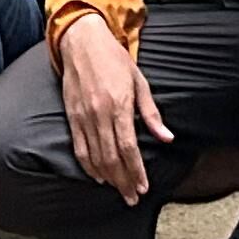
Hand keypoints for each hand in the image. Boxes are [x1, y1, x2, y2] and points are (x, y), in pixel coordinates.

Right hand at [53, 11, 173, 205]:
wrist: (81, 41)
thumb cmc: (114, 59)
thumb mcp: (139, 81)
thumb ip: (151, 113)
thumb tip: (166, 137)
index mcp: (119, 105)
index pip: (129, 148)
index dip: (136, 171)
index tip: (143, 187)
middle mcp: (99, 114)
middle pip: (112, 158)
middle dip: (123, 181)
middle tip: (132, 197)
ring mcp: (83, 116)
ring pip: (95, 157)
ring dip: (108, 178)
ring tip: (118, 190)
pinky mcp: (71, 116)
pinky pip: (79, 148)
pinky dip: (88, 165)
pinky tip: (97, 176)